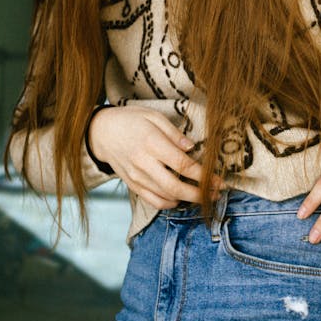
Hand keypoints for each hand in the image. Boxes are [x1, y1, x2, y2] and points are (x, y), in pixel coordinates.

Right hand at [88, 106, 221, 209]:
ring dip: (187, 200)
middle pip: (176, 186)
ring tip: (203, 196)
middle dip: (200, 194)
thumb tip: (192, 148)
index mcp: (151, 142)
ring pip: (165, 196)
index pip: (182, 164)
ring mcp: (136, 176)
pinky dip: (169, 203)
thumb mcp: (153, 116)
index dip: (204, 175)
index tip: (219, 180)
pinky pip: (153, 201)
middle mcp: (143, 162)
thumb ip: (173, 133)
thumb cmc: (130, 120)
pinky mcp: (132, 185)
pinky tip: (180, 198)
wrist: (101, 132)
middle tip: (216, 194)